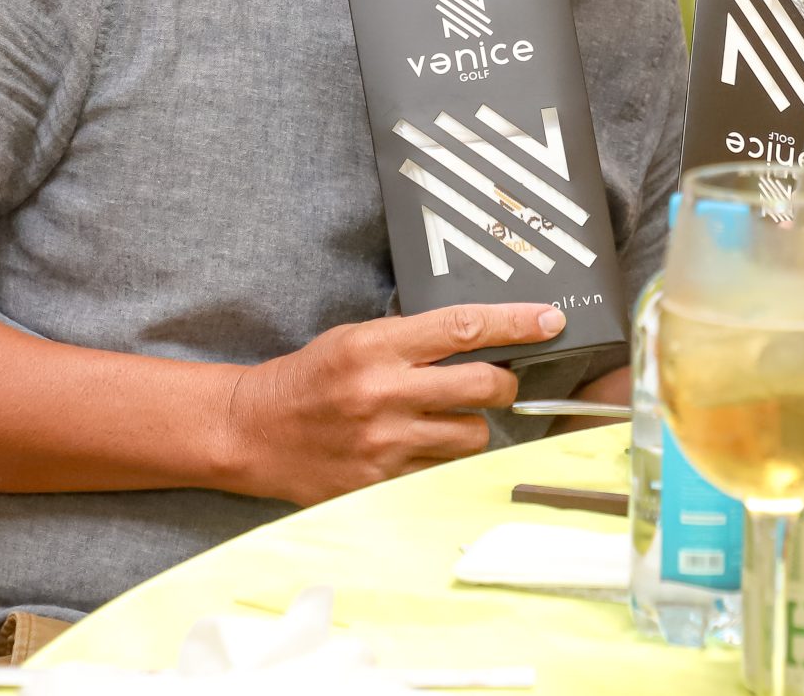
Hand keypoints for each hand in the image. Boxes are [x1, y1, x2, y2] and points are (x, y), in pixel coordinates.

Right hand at [225, 303, 561, 503]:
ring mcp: (384, 444)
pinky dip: (442, 458)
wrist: (253, 431)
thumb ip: (411, 340)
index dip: (516, 322)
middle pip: (483, 386)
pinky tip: (419, 447)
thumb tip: (478, 338)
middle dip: (504, 382)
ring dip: (472, 425)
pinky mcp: (380, 482)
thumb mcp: (355, 338)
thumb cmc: (309, 378)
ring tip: (445, 418)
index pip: (464, 327)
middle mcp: (384, 394)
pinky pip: (442, 470)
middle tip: (498, 381)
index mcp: (376, 347)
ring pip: (472, 435)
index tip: (550, 320)